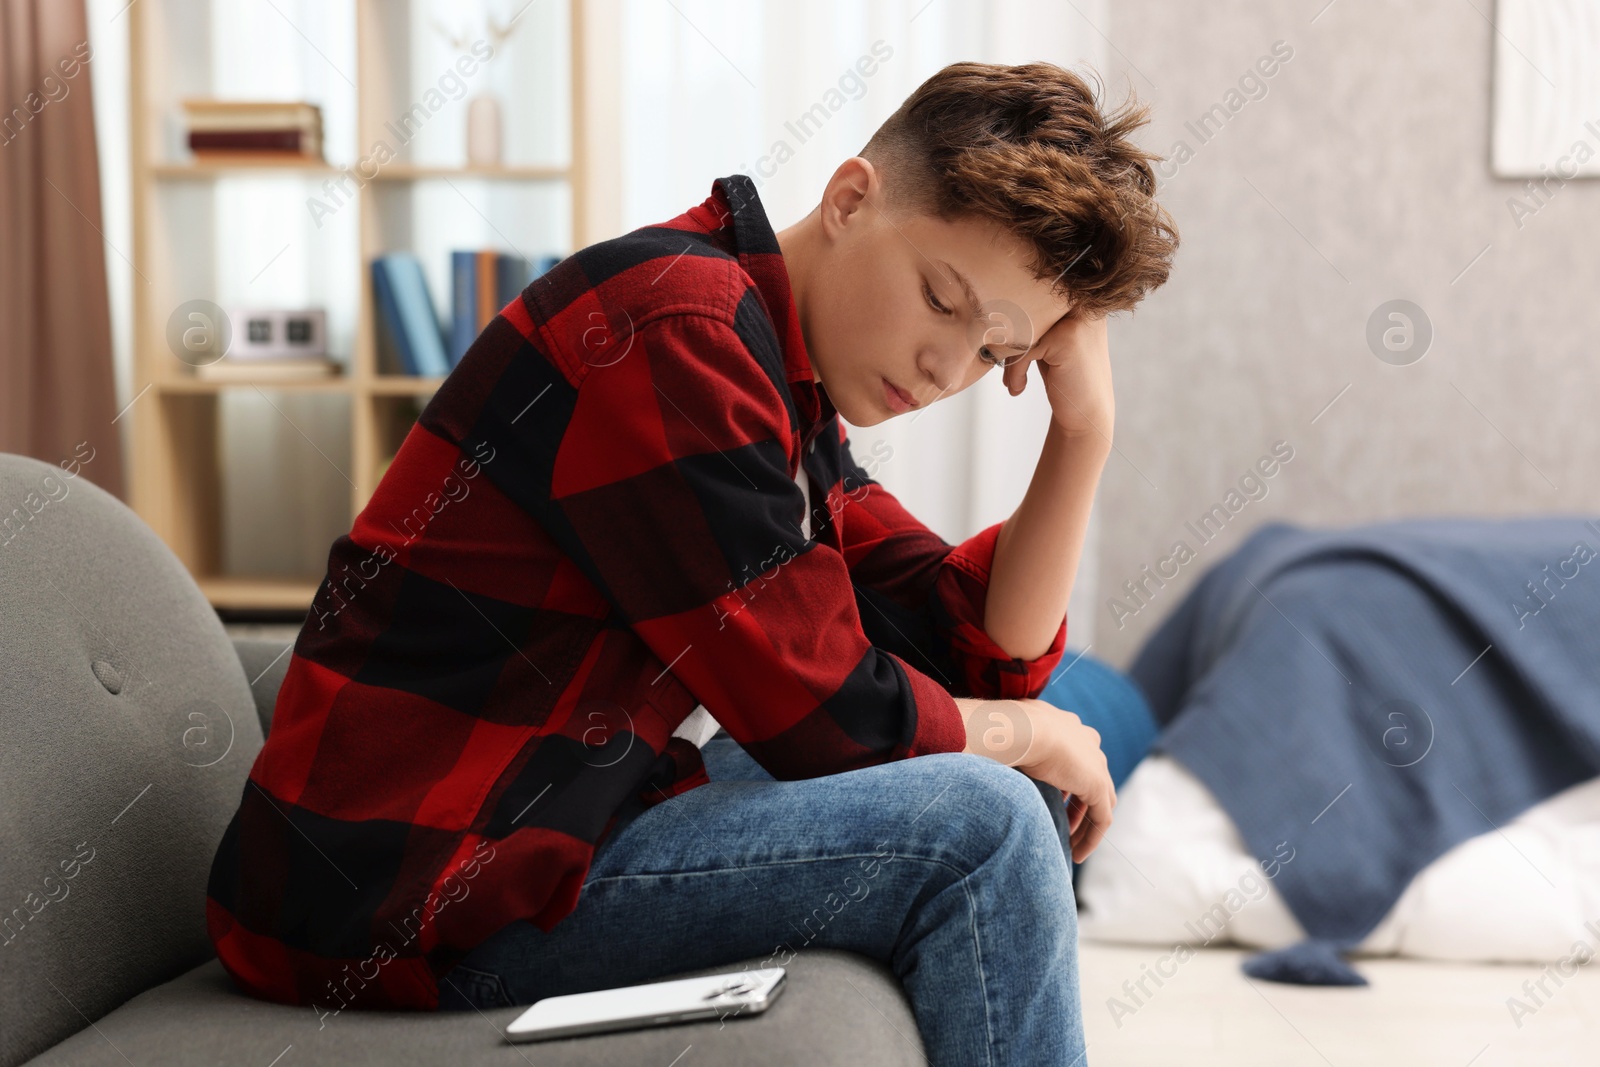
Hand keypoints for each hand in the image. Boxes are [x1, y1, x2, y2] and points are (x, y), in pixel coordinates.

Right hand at [956, 697, 1115, 862]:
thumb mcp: (1005, 739)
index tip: (1053, 802)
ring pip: (1099, 802)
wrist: (1017, 729)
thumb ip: (1005, 750)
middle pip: (1091, 779)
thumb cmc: (1001, 731)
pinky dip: (1091, 838)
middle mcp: (1086, 741)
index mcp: (1066, 725)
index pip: (1075, 757)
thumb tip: (972, 757)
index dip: (1065, 782)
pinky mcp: (1097, 785)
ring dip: (1086, 826)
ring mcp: (1096, 763)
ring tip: (1071, 847)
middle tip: (1064, 828)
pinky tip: (1077, 855)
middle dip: (1078, 805)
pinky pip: (1102, 819)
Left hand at [1000, 309, 1113, 441]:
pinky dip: (1015, 370)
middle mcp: (1083, 304)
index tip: (1002, 350)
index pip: (1031, 300)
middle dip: (1008, 340)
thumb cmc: (1064, 378)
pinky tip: (1019, 388)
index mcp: (1080, 300)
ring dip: (1009, 357)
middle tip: (999, 363)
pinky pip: (1024, 348)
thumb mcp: (1049, 342)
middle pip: (1025, 312)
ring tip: (1011, 382)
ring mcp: (1076, 320)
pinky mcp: (1066, 338)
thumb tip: (993, 305)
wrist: (1086, 414)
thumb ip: (1033, 320)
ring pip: (1023, 329)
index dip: (1013, 324)